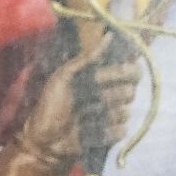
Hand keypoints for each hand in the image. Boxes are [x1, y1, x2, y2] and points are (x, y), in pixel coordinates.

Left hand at [21, 35, 140, 168]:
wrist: (44, 140)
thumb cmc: (50, 106)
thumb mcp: (63, 77)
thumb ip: (86, 58)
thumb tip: (110, 35)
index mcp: (97, 79)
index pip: (125, 71)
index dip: (130, 71)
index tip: (131, 72)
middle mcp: (107, 95)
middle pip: (130, 91)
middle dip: (117, 93)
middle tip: (98, 98)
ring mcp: (109, 116)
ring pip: (126, 111)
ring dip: (109, 113)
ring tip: (88, 116)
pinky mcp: (109, 135)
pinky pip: (121, 131)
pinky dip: (109, 131)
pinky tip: (91, 131)